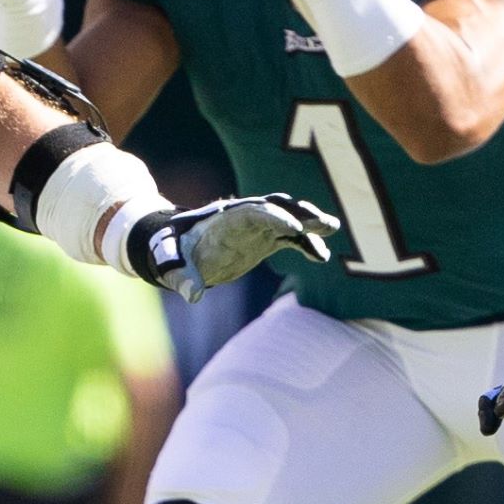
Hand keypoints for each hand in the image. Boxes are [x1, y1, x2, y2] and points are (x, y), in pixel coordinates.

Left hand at [140, 193, 337, 301]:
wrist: (179, 248)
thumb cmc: (174, 253)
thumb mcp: (173, 265)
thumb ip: (182, 278)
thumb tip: (192, 295)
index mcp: (224, 218)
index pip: (253, 212)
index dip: (274, 219)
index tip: (294, 228)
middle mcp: (245, 217)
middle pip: (277, 208)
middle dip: (299, 213)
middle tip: (322, 222)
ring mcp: (258, 227)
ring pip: (289, 219)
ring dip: (310, 223)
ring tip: (331, 228)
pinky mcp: (265, 239)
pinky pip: (290, 238)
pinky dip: (306, 244)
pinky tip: (320, 257)